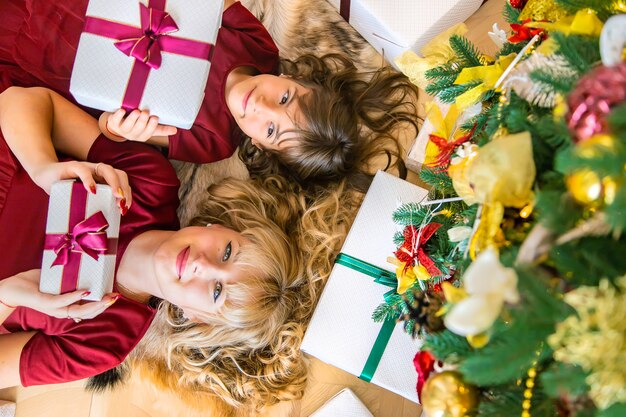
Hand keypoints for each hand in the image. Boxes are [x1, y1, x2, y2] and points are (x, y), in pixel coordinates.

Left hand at [0, 270, 119, 320]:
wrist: (11, 288)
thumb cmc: (34, 282)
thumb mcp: (57, 279)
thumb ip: (70, 278)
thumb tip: (86, 267)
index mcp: (65, 306)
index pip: (87, 311)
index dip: (102, 305)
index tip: (114, 296)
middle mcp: (61, 310)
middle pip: (87, 314)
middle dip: (103, 306)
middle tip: (116, 297)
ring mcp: (53, 308)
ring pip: (78, 312)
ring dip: (94, 305)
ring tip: (107, 297)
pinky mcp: (45, 303)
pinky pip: (63, 302)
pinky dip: (75, 297)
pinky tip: (85, 291)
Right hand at [30, 160, 130, 213]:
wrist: (44, 176)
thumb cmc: (65, 191)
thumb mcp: (81, 200)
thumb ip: (91, 209)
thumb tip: (100, 234)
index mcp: (103, 179)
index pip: (122, 181)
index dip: (127, 193)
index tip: (125, 208)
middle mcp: (98, 171)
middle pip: (119, 174)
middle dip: (124, 189)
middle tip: (122, 204)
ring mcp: (87, 167)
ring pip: (107, 169)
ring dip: (114, 183)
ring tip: (116, 196)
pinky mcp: (72, 166)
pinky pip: (83, 170)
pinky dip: (89, 180)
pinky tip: (92, 190)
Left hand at [104, 109, 176, 141]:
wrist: (118, 125)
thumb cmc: (136, 126)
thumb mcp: (149, 128)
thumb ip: (161, 129)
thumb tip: (175, 130)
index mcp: (142, 136)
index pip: (148, 132)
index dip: (151, 125)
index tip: (154, 117)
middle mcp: (132, 135)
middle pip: (138, 129)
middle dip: (142, 121)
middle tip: (145, 112)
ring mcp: (122, 130)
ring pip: (128, 125)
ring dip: (133, 118)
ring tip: (137, 111)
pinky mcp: (113, 123)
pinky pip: (115, 120)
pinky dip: (118, 115)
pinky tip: (122, 110)